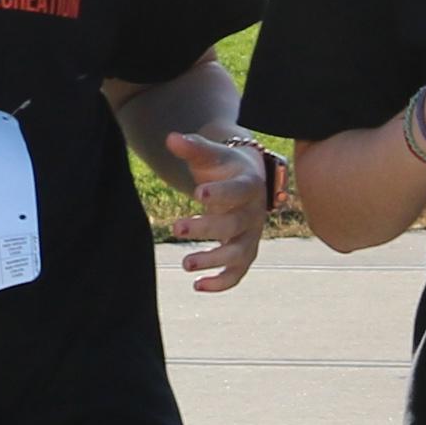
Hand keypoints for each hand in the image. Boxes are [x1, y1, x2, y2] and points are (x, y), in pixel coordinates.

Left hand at [165, 129, 270, 294]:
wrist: (247, 180)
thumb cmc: (224, 166)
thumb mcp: (211, 154)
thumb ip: (193, 147)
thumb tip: (171, 138)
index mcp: (249, 185)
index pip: (238, 191)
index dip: (221, 194)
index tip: (197, 194)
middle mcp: (254, 213)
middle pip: (235, 224)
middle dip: (207, 228)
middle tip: (176, 228)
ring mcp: (251, 235)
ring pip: (238, 253)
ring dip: (214, 260)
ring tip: (185, 264)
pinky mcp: (245, 252)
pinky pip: (238, 272)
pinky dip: (222, 283)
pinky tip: (197, 286)